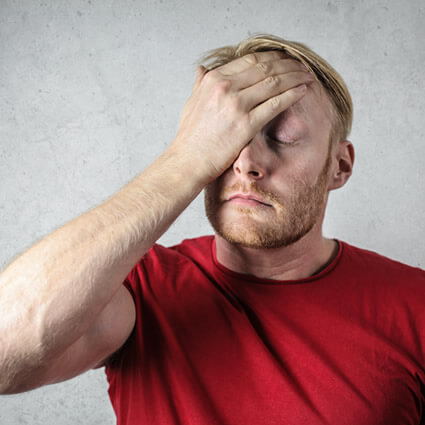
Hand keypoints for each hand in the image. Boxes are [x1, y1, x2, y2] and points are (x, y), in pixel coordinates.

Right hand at [171, 51, 313, 182]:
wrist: (187, 162)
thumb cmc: (190, 136)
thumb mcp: (191, 102)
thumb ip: (200, 84)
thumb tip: (202, 69)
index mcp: (213, 79)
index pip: (250, 60)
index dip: (272, 57)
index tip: (285, 60)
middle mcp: (225, 87)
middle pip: (266, 67)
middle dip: (289, 64)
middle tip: (302, 66)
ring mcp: (236, 105)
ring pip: (275, 82)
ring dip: (295, 77)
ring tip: (307, 76)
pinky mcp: (246, 124)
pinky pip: (276, 104)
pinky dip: (292, 95)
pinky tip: (303, 91)